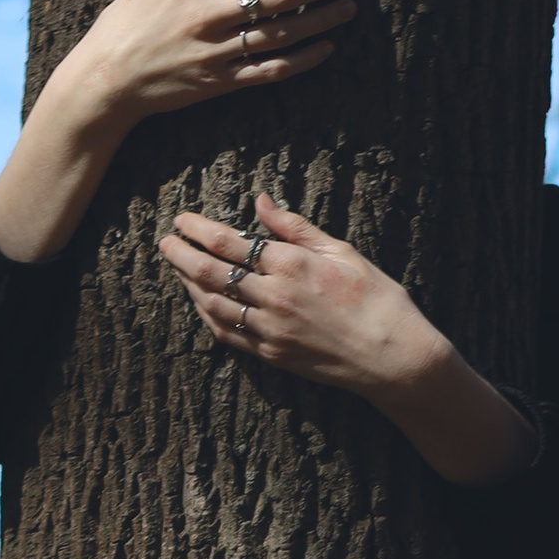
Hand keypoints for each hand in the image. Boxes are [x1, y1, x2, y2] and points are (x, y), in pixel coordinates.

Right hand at [0, 0, 358, 261]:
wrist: (103, 81)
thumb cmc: (126, 22)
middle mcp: (207, 15)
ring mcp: (214, 52)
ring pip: (280, 33)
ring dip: (320, 20)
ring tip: (348, 8)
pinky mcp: (217, 85)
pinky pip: (269, 71)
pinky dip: (300, 60)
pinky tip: (325, 48)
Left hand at [157, 195, 540, 487]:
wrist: (393, 357)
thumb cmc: (377, 299)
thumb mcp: (341, 252)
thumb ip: (295, 227)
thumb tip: (261, 201)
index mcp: (291, 265)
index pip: (229, 242)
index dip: (198, 230)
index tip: (182, 220)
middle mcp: (273, 297)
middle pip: (210, 272)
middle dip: (182, 255)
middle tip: (165, 242)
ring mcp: (268, 330)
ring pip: (212, 304)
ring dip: (189, 284)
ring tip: (179, 269)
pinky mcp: (271, 355)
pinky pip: (227, 333)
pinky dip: (208, 315)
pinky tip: (201, 302)